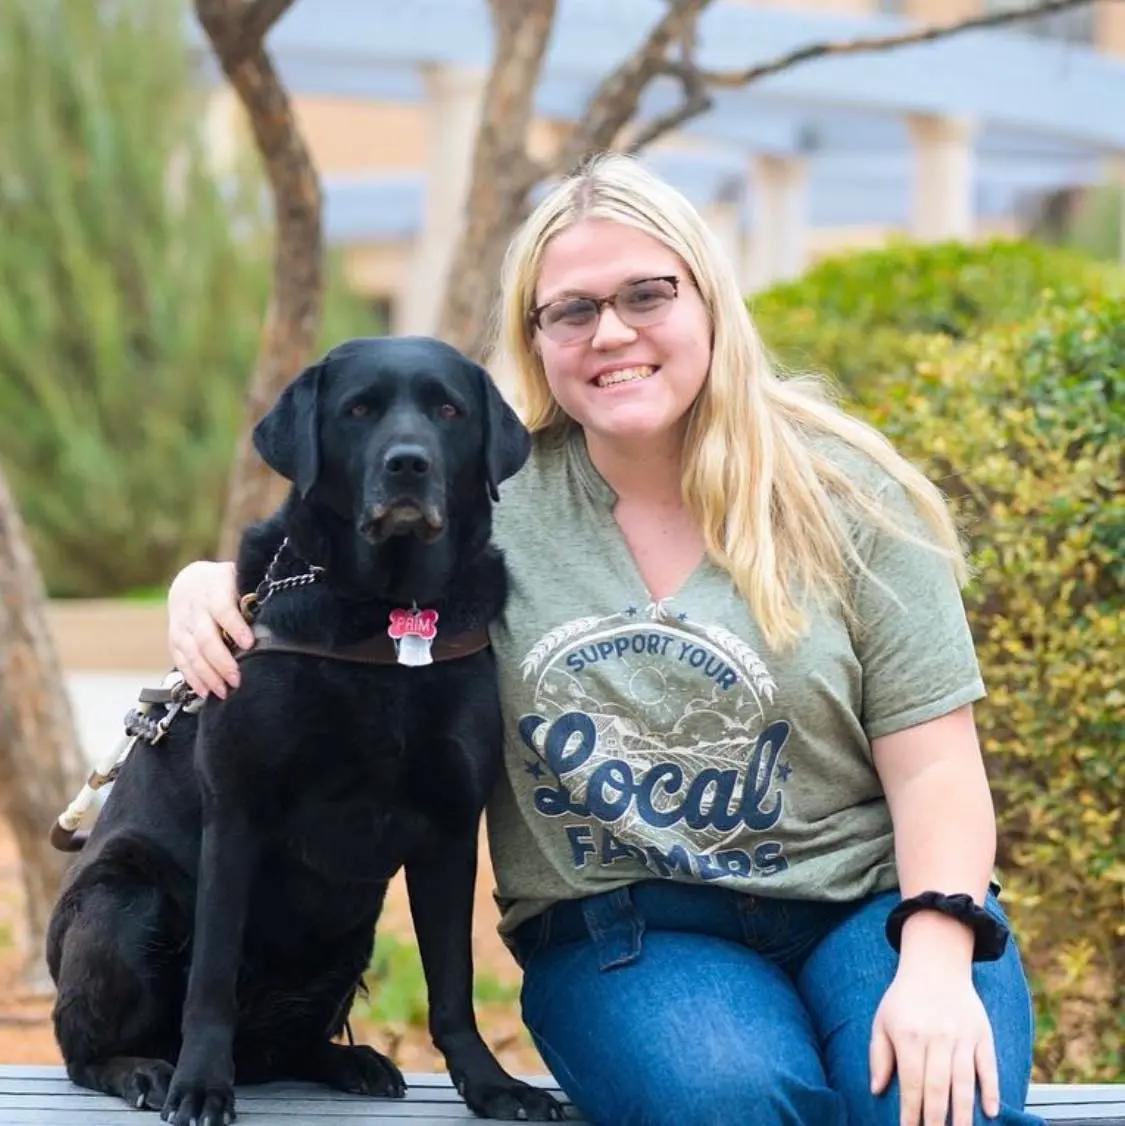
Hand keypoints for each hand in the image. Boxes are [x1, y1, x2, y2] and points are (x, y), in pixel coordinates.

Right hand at [167, 561, 253, 698]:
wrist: (189, 582)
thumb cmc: (225, 583)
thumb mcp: (239, 579)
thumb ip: (252, 595)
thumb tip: (275, 615)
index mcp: (214, 589)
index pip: (224, 610)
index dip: (235, 627)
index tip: (249, 643)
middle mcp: (195, 608)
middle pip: (206, 638)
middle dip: (221, 662)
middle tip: (237, 679)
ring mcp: (182, 625)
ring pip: (192, 653)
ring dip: (207, 675)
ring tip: (223, 691)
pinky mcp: (174, 639)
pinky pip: (181, 660)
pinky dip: (193, 678)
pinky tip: (206, 692)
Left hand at [870, 965, 999, 1125]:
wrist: (935, 965)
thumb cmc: (904, 998)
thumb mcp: (882, 1020)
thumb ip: (878, 1055)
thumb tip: (876, 1089)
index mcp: (909, 1036)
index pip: (911, 1084)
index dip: (911, 1112)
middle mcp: (937, 1038)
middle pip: (938, 1089)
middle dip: (936, 1120)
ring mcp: (962, 1037)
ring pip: (964, 1083)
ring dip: (963, 1113)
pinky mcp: (982, 1034)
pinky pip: (988, 1067)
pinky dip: (991, 1090)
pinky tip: (990, 1112)